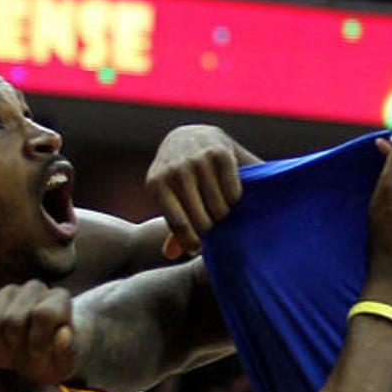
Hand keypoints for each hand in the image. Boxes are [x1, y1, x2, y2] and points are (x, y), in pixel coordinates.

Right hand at [0, 280, 75, 383]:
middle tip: (21, 358)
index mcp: (59, 298)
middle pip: (12, 319)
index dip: (38, 341)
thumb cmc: (54, 359)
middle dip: (15, 347)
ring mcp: (8, 292)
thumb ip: (67, 351)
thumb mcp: (66, 364)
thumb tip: (63, 333)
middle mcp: (35, 288)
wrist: (39, 354)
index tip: (40, 354)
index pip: (42, 314)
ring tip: (10, 354)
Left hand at [146, 125, 243, 258]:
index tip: (199, 247)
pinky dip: (234, 198)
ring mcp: (198, 160)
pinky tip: (228, 193)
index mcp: (157, 184)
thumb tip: (170, 255)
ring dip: (223, 213)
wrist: (191, 136)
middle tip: (211, 221)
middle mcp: (176, 170)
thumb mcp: (169, 197)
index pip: (179, 225)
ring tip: (219, 207)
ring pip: (220, 208)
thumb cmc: (178, 176)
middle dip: (210, 226)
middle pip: (203, 220)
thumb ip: (173, 224)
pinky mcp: (220, 153)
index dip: (192, 242)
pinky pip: (234, 193)